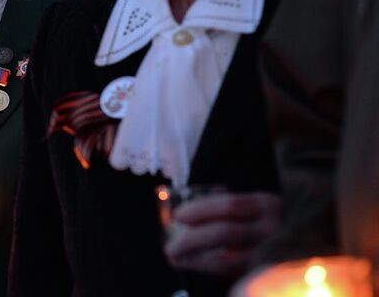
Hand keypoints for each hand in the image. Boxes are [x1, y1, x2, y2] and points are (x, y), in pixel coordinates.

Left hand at [164, 192, 281, 277]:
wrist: (309, 243)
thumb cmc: (272, 221)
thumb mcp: (258, 207)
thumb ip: (232, 209)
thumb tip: (185, 216)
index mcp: (266, 205)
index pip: (228, 205)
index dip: (200, 209)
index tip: (178, 215)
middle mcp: (271, 229)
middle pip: (224, 233)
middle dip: (191, 239)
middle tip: (169, 245)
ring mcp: (270, 254)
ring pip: (226, 261)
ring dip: (195, 260)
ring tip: (175, 257)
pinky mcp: (265, 272)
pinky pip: (232, 274)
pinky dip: (209, 270)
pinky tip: (194, 265)